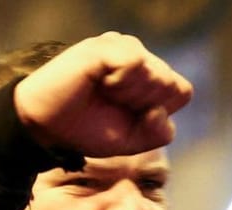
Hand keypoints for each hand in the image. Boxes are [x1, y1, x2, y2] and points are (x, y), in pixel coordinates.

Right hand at [13, 32, 192, 156]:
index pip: (182, 91)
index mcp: (149, 77)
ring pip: (156, 72)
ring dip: (132, 95)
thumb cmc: (89, 130)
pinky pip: (135, 61)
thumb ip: (160, 132)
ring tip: (105, 93)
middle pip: (170, 83)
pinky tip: (102, 83)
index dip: (161, 111)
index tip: (131, 115)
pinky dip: (122, 82)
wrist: (49, 128)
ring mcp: (119, 48)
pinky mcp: (103, 46)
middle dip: (144, 105)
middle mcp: (137, 58)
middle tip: (112, 104)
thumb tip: (159, 111)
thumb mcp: (134, 140)